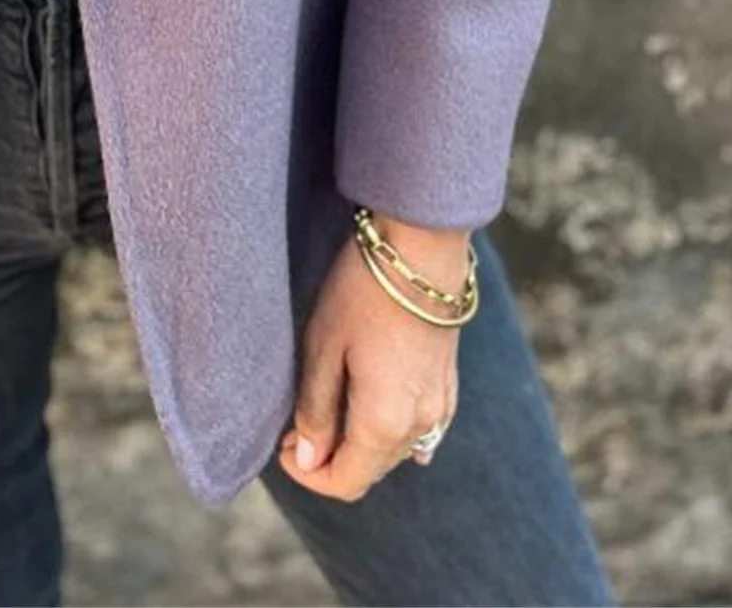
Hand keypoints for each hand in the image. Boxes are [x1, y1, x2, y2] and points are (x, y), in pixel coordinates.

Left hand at [278, 212, 466, 500]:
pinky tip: (370, 409)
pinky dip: (390, 430)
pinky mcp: (449, 386)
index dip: (308, 475)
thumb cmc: (364, 293)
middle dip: (330, 458)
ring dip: (358, 443)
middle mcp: (419, 426)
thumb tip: (306, 459)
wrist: (422, 250)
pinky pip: (419, 431)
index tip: (282, 448)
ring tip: (326, 407)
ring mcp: (440, 408)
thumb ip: (314, 411)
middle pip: (370, 470)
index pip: (345, 482)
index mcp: (384, 423)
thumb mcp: (323, 348)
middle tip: (295, 426)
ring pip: (393, 451)